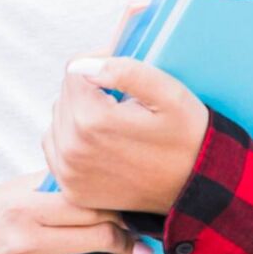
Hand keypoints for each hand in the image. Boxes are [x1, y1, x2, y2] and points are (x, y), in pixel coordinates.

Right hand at [0, 177, 148, 253]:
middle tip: (137, 239)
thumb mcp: (10, 193)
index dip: (119, 208)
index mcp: (26, 210)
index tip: (127, 212)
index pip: (94, 205)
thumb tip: (104, 188)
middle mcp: (29, 245)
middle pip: (105, 238)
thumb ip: (54, 188)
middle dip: (129, 239)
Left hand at [44, 57, 212, 219]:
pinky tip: (101, 143)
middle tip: (124, 102)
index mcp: (92, 120)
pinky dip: (73, 141)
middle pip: (65, 95)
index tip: (124, 78)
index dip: (101, 64)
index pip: (74, 70)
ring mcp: (70, 173)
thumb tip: (83, 66)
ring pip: (58, 121)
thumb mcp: (170, 94)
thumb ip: (126, 71)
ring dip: (80, 115)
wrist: (196, 187)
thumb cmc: (187, 137)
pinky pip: (56, 149)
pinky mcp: (72, 189)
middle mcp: (72, 149)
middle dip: (90, 91)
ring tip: (114, 123)